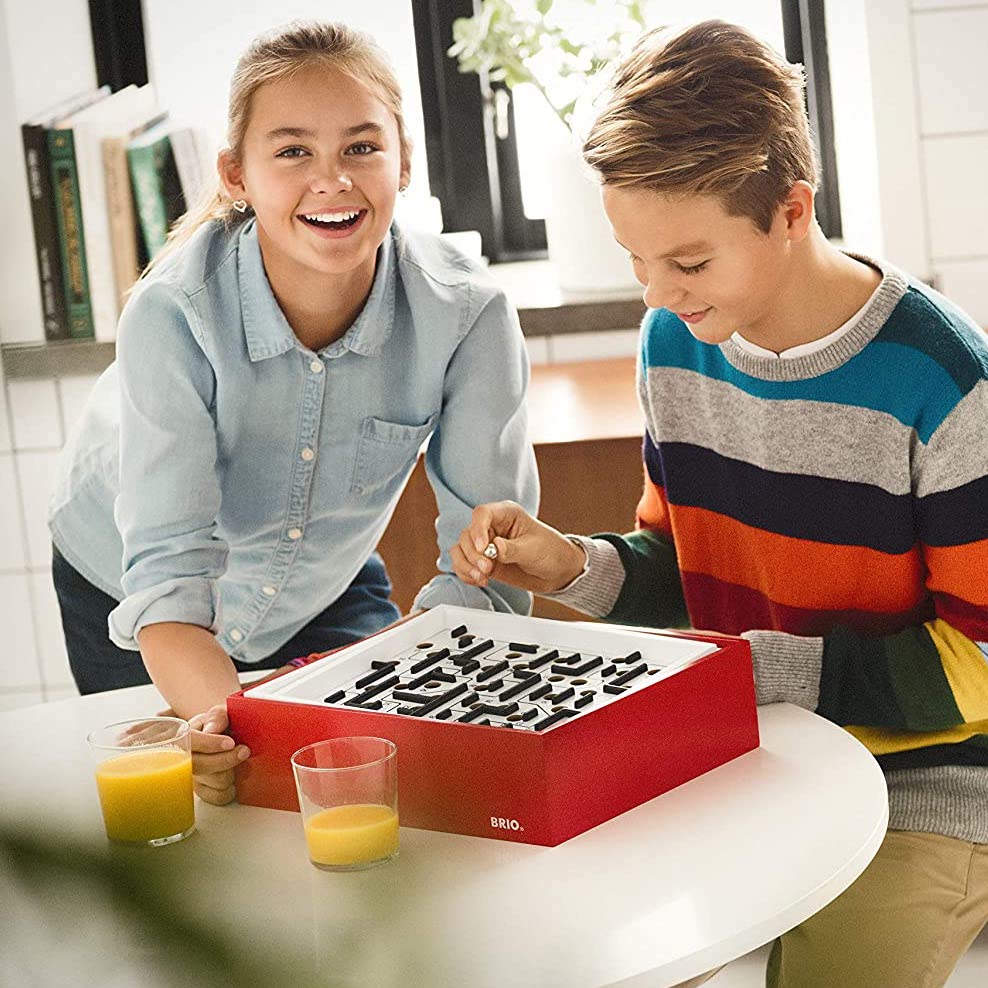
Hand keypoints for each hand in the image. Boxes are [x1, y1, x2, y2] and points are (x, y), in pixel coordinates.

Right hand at [158, 703, 248, 805]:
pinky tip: (235, 777)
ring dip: (232, 772)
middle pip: (200, 766)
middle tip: (244, 751)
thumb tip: (211, 731)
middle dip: (226, 760)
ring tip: (239, 761)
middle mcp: (184, 759)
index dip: (210, 744)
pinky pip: (219, 797)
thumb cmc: (222, 723)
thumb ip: (217, 717)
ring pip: (215, 781)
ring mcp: (192, 777)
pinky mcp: (203, 792)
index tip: (230, 743)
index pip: (191, 741)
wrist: (226, 736)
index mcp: (185, 736)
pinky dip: (231, 788)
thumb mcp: (220, 713)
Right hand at [451, 501, 586, 594]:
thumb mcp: (534, 550)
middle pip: (467, 534)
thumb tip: (494, 547)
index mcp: (507, 514)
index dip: (478, 529)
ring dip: (466, 564)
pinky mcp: (483, 561)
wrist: (557, 572)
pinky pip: (463, 564)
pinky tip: (479, 580)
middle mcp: (492, 527)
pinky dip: (466, 573)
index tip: (483, 548)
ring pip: (461, 549)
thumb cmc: (551, 552)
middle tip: (487, 568)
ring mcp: (486, 545)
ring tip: (482, 577)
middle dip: (473, 554)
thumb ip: (512, 549)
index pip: (482, 514)